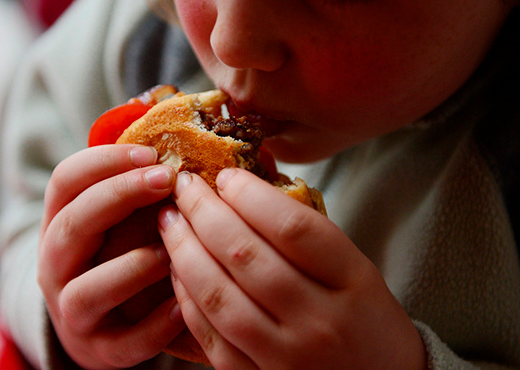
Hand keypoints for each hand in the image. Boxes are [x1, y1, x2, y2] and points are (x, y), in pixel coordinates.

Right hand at [38, 144, 184, 367]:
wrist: (96, 324)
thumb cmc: (115, 254)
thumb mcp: (116, 214)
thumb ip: (135, 172)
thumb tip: (163, 105)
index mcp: (61, 222)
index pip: (66, 181)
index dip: (104, 161)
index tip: (151, 151)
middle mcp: (56, 264)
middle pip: (73, 225)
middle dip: (119, 196)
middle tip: (166, 179)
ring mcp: (72, 310)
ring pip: (88, 289)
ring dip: (132, 267)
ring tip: (173, 250)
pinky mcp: (100, 348)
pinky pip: (124, 341)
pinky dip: (155, 325)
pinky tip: (186, 304)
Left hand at [158, 169, 426, 369]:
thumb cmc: (366, 318)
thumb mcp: (356, 269)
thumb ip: (307, 233)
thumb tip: (245, 187)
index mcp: (352, 282)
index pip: (291, 227)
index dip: (249, 195)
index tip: (226, 176)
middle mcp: (319, 322)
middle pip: (245, 255)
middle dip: (204, 212)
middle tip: (185, 186)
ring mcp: (286, 357)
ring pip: (218, 296)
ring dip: (184, 251)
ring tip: (170, 221)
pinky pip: (211, 336)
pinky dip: (186, 299)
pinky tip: (177, 269)